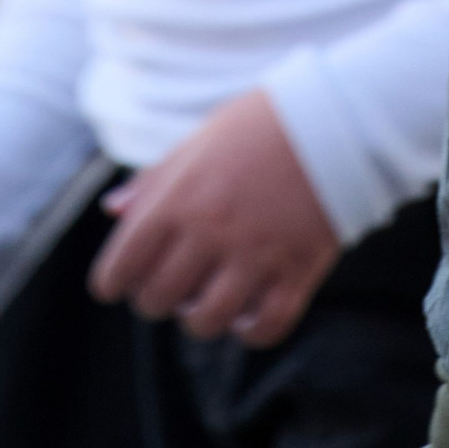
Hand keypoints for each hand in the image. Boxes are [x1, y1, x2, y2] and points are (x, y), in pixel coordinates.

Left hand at [88, 91, 341, 348]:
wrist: (337, 117)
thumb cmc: (261, 123)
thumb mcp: (200, 140)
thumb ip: (155, 180)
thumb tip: (113, 210)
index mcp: (180, 198)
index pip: (124, 263)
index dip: (111, 282)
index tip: (114, 286)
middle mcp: (211, 232)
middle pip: (158, 299)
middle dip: (153, 300)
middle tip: (164, 288)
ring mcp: (255, 256)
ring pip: (205, 322)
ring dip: (198, 318)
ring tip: (205, 300)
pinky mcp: (296, 272)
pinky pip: (264, 328)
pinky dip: (249, 330)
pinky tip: (246, 312)